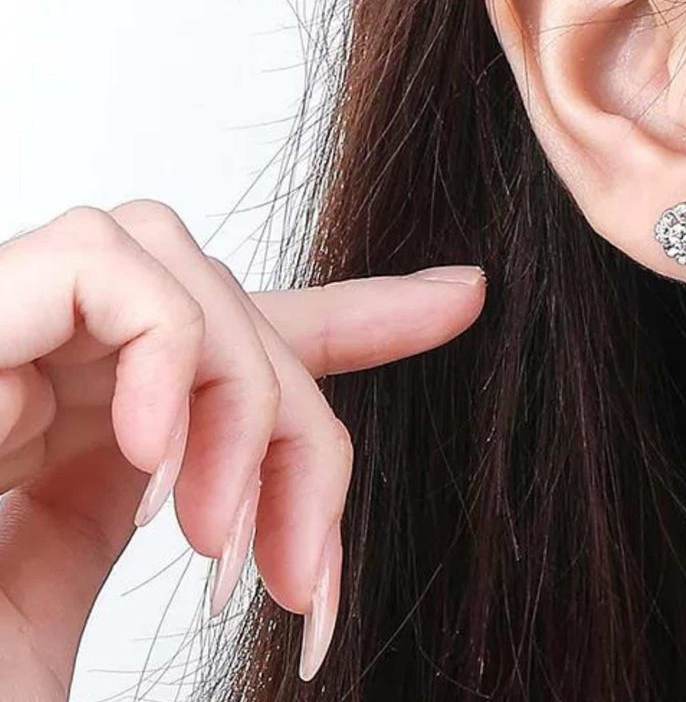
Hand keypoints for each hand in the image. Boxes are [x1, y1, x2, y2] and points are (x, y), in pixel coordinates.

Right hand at [0, 200, 485, 698]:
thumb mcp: (49, 603)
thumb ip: (151, 537)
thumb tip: (277, 543)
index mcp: (82, 415)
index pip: (240, 339)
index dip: (363, 316)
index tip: (458, 300)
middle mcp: (53, 357)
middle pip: (236, 315)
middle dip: (300, 431)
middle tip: (300, 573)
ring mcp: (14, 325)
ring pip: (191, 273)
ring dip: (242, 394)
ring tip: (212, 532)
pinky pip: (105, 264)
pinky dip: (163, 351)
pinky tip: (147, 457)